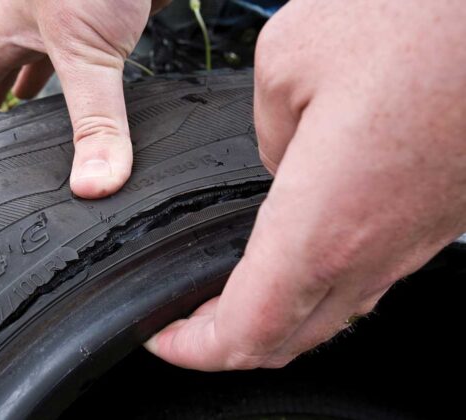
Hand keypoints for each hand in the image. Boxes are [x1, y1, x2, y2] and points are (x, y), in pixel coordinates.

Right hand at [0, 0, 168, 197]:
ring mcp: (77, 15)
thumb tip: (92, 185)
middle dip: (0, 106)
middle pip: (7, 69)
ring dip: (46, 90)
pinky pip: (98, 57)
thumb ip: (95, 120)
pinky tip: (104, 91)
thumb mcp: (87, 50)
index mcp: (12, 26)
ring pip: (52, 61)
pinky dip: (97, 79)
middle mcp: (39, 21)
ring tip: (43, 123)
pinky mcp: (117, 14)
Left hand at [146, 0, 465, 370]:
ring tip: (231, 297)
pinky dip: (317, 285)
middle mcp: (376, 248)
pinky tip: (297, 259)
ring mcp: (414, 240)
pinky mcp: (436, 216)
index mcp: (325, 222)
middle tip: (189, 326)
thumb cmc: (421, 21)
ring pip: (333, 312)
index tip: (166, 340)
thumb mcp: (291, 60)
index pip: (250, 328)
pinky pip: (367, 275)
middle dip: (230, 344)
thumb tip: (282, 159)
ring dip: (275, 316)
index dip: (199, 349)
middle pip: (291, 337)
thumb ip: (267, 130)